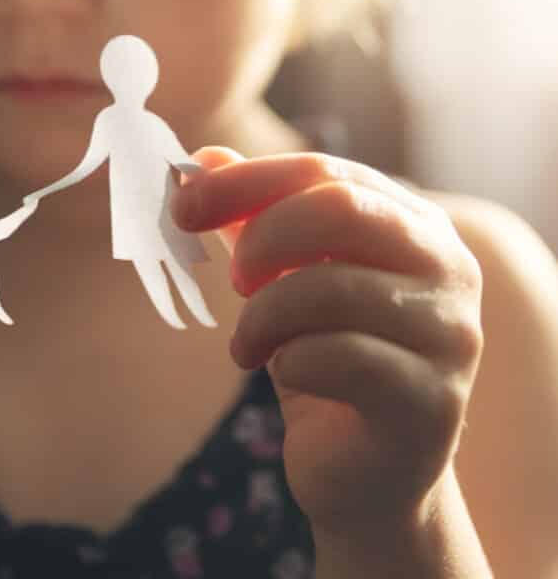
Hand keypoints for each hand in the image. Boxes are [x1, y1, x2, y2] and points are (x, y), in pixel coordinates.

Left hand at [173, 149, 482, 536]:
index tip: (183, 204)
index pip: (324, 171)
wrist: (365, 471)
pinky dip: (289, 361)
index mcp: (413, 223)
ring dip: (264, 315)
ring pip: (332, 286)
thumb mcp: (283, 276)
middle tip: (235, 278)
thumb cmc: (325, 356)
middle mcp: (448, 267)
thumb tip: (202, 162)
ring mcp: (450, 335)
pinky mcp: (433, 403)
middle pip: (340, 208)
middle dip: (263, 236)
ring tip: (247, 343)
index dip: (246, 180)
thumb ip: (250, 216)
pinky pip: (339, 357)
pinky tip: (284, 374)